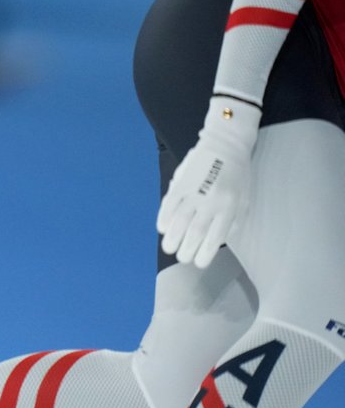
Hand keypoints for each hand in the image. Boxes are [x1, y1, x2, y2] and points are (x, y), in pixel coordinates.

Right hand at [156, 96, 260, 267]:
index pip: (215, 237)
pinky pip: (169, 203)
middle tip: (181, 257)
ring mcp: (195, 191)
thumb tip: (219, 240)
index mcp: (229, 207)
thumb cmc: (238, 174)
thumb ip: (234, 221)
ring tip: (168, 247)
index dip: (205, 253)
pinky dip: (164, 217)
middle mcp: (212, 201)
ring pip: (180, 220)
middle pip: (195, 232)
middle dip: (186, 249)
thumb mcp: (245, 199)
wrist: (226, 144)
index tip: (198, 263)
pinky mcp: (181, 182)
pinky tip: (162, 228)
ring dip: (172, 237)